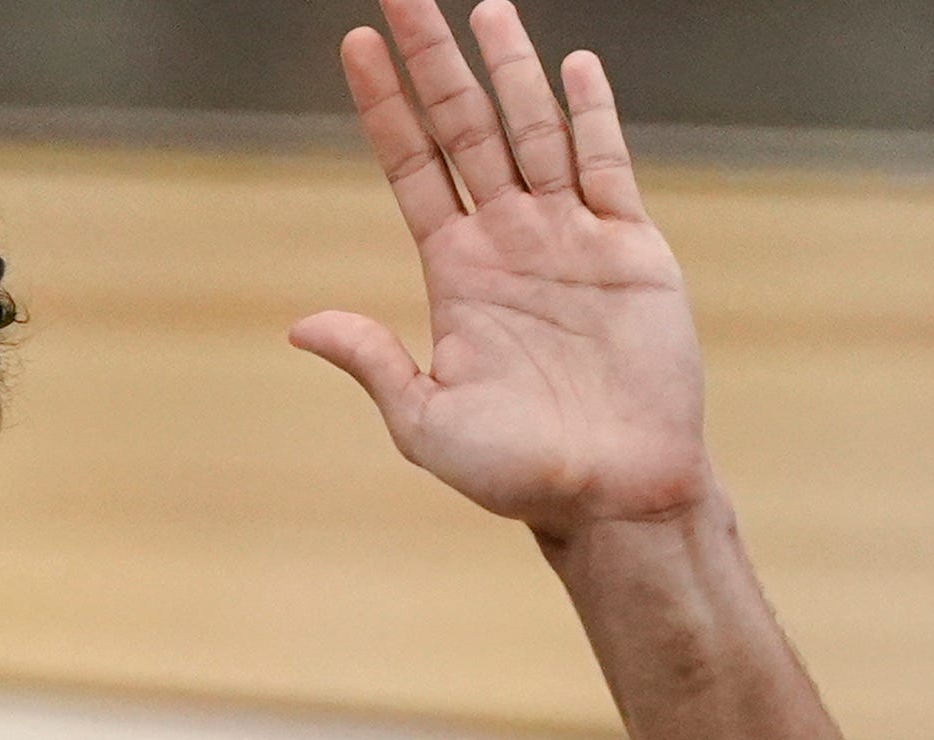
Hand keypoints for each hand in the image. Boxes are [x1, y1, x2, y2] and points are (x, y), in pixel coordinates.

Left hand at [293, 0, 710, 537]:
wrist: (618, 497)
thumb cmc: (522, 476)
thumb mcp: (427, 425)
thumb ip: (375, 363)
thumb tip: (302, 324)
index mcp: (456, 272)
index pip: (413, 166)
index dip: (385, 106)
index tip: (355, 44)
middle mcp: (509, 241)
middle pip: (465, 127)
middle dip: (435, 59)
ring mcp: (570, 238)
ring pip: (533, 130)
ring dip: (510, 69)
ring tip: (486, 7)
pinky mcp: (631, 249)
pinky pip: (606, 165)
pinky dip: (592, 115)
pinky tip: (572, 66)